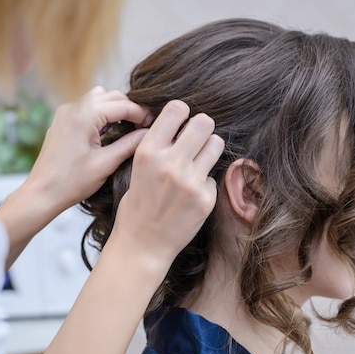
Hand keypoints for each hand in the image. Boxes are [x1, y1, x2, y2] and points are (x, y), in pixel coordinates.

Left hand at [25, 87, 151, 212]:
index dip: (141, 113)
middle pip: (111, 96)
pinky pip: (88, 108)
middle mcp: (73, 108)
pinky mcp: (62, 121)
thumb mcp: (106, 164)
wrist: (42, 193)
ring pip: (100, 99)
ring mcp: (65, 113)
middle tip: (145, 127)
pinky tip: (111, 131)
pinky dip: (102, 114)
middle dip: (130, 109)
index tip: (154, 125)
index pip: (122, 105)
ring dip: (116, 109)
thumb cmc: (71, 183)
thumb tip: (149, 133)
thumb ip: (130, 145)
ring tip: (129, 128)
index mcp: (83, 116)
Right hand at [110, 100, 224, 269]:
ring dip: (209, 149)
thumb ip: (159, 145)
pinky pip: (213, 176)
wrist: (142, 245)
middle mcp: (170, 163)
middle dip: (202, 128)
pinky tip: (191, 195)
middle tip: (196, 140)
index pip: (177, 108)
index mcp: (148, 151)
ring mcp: (190, 181)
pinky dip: (205, 182)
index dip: (183, 113)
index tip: (182, 123)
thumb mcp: (138, 168)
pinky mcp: (205, 199)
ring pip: (216, 143)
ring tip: (197, 163)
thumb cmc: (138, 204)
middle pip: (204, 122)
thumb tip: (182, 122)